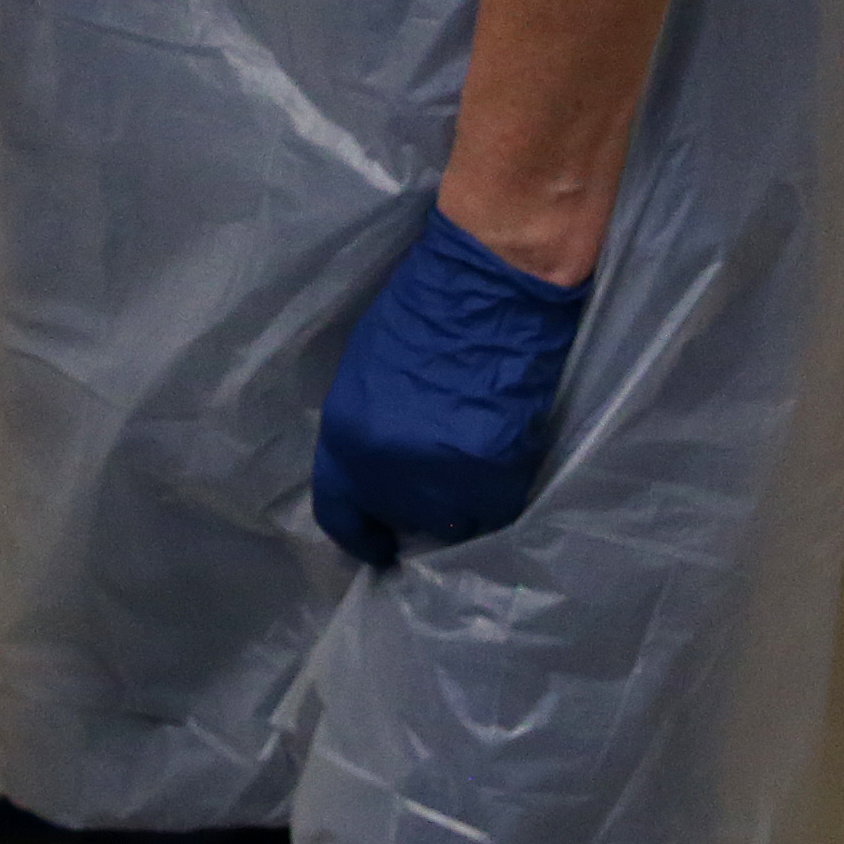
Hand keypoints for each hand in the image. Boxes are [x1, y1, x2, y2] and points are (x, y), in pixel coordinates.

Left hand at [308, 209, 589, 570]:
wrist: (487, 295)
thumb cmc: (424, 315)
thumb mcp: (368, 377)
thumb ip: (369, 433)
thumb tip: (382, 471)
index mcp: (345, 441)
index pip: (339, 513)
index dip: (361, 536)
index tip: (380, 548)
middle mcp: (387, 474)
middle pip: (403, 515)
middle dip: (418, 503)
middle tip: (441, 474)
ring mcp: (442, 483)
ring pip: (452, 519)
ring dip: (462, 498)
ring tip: (475, 457)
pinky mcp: (494, 481)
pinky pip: (495, 506)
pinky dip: (500, 488)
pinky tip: (504, 452)